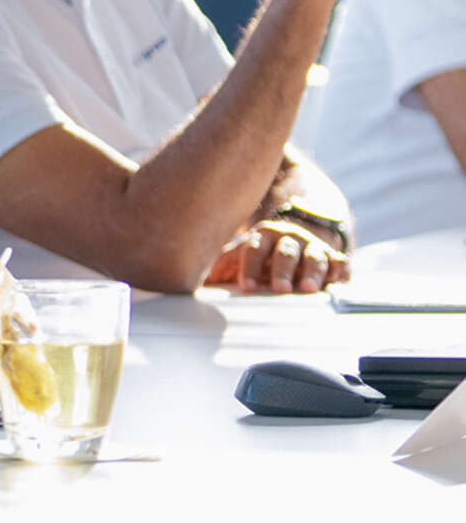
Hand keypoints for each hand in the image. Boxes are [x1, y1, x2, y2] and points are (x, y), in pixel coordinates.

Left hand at [204, 221, 349, 294]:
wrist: (298, 233)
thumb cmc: (261, 253)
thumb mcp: (239, 256)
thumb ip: (217, 267)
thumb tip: (180, 281)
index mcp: (262, 237)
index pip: (253, 249)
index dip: (249, 267)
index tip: (246, 287)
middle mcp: (289, 239)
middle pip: (285, 252)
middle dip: (281, 269)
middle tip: (279, 288)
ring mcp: (314, 248)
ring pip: (314, 257)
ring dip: (311, 272)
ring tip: (308, 289)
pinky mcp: (335, 260)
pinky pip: (341, 265)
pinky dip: (340, 273)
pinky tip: (337, 285)